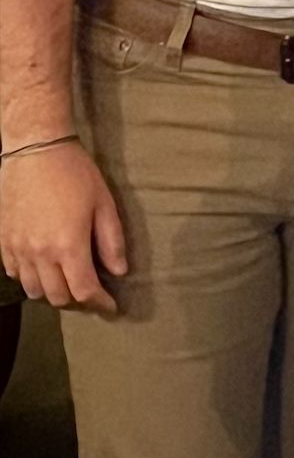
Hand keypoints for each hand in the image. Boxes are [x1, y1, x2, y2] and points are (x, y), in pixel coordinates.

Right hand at [0, 141, 127, 313]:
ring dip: (53, 292)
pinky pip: (14, 273)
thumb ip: (112, 242)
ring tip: (69, 281)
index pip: (84, 291)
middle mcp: (39, 253)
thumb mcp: (104, 204)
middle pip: (58, 297)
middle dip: (78, 301)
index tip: (111, 306)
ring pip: (34, 290)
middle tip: (93, 293)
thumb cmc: (75, 174)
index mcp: (68, 246)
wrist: (34, 150)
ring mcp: (17, 249)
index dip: (100, 304)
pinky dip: (30, 278)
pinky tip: (44, 267)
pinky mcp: (3, 241)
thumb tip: (119, 271)